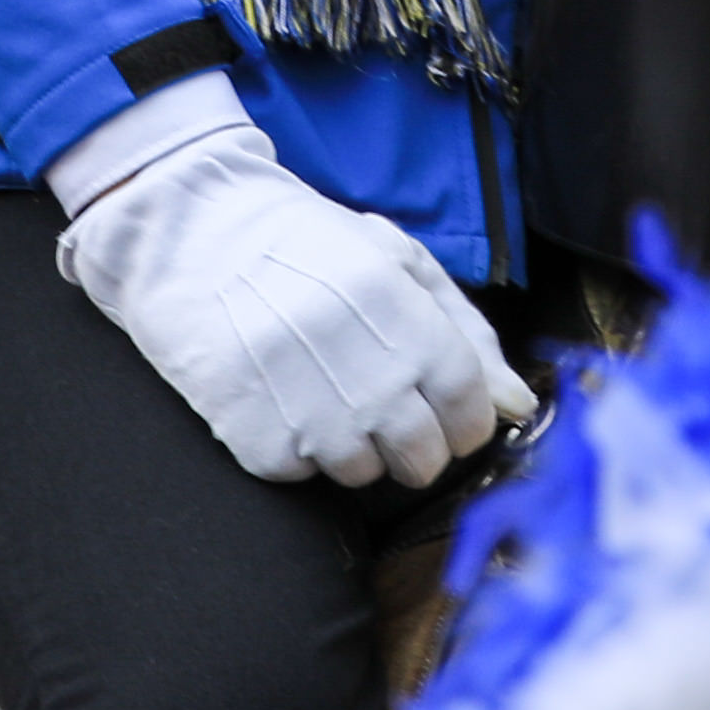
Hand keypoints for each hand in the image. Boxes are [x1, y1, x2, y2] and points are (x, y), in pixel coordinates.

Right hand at [56, 125, 526, 493]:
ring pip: (363, 473)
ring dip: (358, 451)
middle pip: (422, 454)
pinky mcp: (247, 432)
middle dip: (419, 447)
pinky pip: (300, 474)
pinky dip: (300, 453)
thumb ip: (466, 331)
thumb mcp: (398, 261)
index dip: (468, 422)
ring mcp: (295, 398)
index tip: (453, 419)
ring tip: (330, 400)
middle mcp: (351, 356)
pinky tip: (285, 404)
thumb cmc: (307, 247)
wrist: (192, 235)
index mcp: (395, 303)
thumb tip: (517, 405)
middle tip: (392, 415)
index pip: (466, 401)